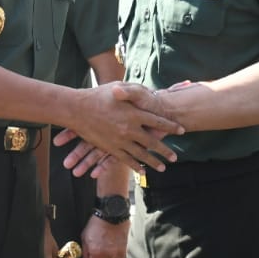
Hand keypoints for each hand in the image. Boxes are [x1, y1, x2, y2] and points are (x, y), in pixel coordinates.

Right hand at [62, 83, 180, 172]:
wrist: (77, 109)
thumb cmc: (97, 95)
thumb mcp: (118, 87)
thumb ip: (134, 90)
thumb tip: (148, 90)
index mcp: (134, 113)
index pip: (158, 122)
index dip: (171, 127)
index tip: (181, 131)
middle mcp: (130, 129)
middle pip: (153, 142)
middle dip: (165, 151)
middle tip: (175, 157)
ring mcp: (121, 140)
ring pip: (142, 155)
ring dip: (154, 162)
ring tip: (163, 167)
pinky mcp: (111, 148)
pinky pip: (127, 160)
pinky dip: (136, 166)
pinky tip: (143, 171)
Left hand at [80, 214, 127, 257]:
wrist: (111, 214)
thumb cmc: (97, 223)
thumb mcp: (85, 236)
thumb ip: (85, 252)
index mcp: (95, 252)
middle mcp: (106, 254)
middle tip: (102, 254)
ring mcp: (115, 252)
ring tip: (110, 253)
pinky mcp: (124, 249)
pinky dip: (119, 257)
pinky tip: (116, 251)